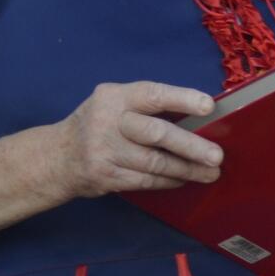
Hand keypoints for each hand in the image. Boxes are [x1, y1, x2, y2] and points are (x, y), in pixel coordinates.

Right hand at [49, 82, 220, 197]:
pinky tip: (184, 179)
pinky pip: (146, 181)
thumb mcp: (115, 104)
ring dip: (187, 169)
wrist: (57, 157)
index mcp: (115, 97)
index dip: (182, 99)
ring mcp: (105, 151)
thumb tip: (200, 118)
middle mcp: (108, 121)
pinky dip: (169, 181)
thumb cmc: (100, 125)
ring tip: (210, 173)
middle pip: (156, 133)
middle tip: (217, 156)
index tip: (209, 106)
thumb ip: (148, 107)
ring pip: (155, 163)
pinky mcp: (105, 176)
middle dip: (191, 146)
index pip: (153, 94)